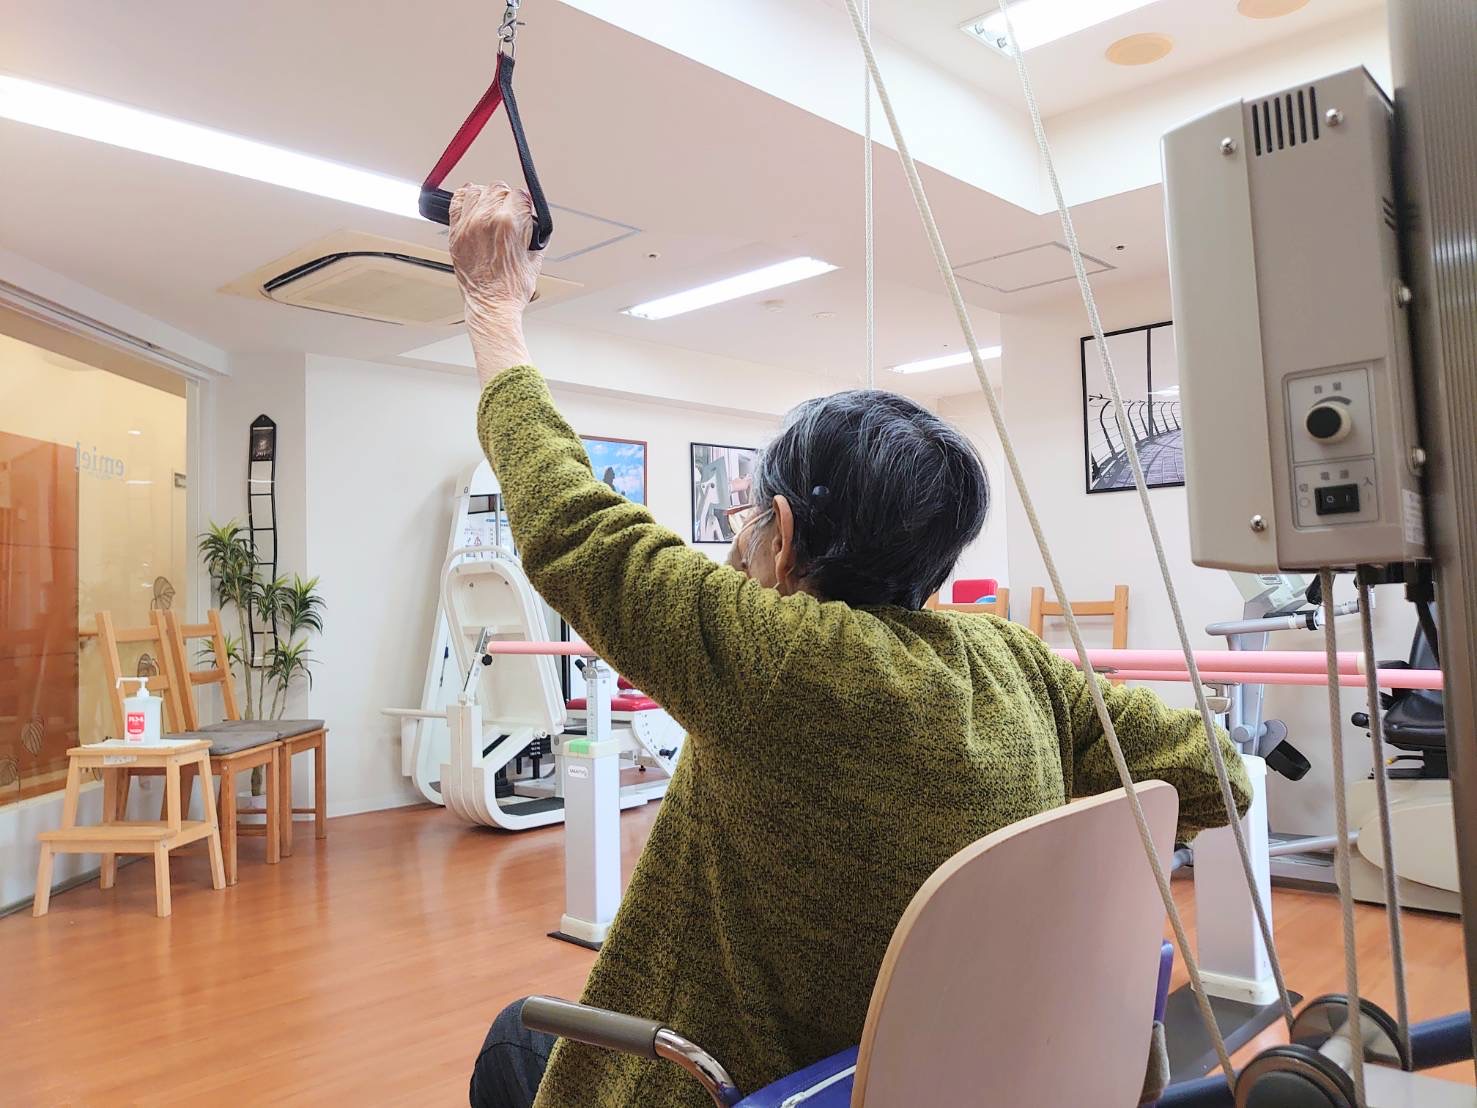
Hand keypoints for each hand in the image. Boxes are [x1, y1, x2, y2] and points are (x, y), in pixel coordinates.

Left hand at [449, 182, 543, 381]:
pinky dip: (464, 198)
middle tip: (509, 212)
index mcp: (509, 224)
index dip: (523, 203)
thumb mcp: (535, 257)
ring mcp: (468, 226)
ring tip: (490, 209)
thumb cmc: (513, 288)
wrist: (492, 306)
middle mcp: (486, 219)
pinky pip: (456, 202)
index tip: (523, 210)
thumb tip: (530, 219)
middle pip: (498, 188)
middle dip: (506, 198)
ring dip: (486, 196)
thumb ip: (533, 232)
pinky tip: (471, 204)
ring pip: (476, 190)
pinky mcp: (455, 233)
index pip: (518, 194)